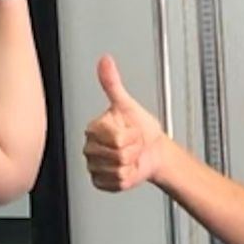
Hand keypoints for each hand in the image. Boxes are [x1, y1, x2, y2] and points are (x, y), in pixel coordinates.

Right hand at [82, 55, 166, 191]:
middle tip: (132, 144)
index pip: (115, 138)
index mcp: (94, 129)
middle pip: (117, 154)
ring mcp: (95, 166)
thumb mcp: (128, 104)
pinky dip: (128, 178)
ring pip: (118, 169)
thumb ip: (112, 83)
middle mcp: (90, 148)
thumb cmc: (141, 128)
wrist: (152, 151)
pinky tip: (128, 169)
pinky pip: (117, 182)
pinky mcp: (101, 182)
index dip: (131, 136)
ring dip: (131, 164)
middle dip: (132, 150)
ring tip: (131, 155)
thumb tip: (105, 61)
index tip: (130, 131)